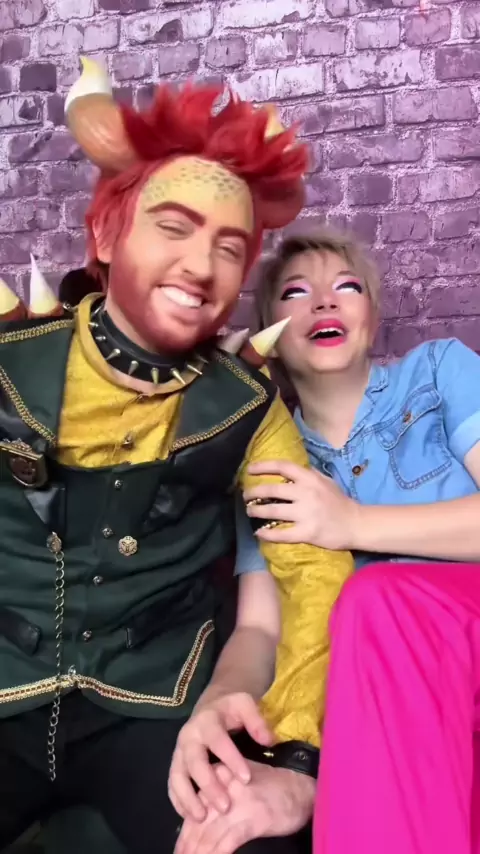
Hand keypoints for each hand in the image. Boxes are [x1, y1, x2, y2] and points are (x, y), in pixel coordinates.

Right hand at [168, 692, 273, 820]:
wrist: (211, 706)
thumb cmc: (231, 709)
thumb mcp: (245, 704)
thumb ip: (256, 720)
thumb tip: (268, 741)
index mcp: (206, 721)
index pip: (217, 741)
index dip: (231, 759)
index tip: (246, 779)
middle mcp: (188, 736)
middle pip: (194, 761)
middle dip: (208, 784)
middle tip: (225, 807)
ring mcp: (179, 752)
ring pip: (178, 776)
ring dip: (188, 798)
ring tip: (202, 818)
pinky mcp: (175, 765)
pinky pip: (172, 784)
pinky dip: (179, 801)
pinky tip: (191, 817)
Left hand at [174, 761, 314, 853]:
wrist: (301, 786)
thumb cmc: (270, 786)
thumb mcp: (239, 782)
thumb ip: (219, 795)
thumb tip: (199, 820)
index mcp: (218, 776)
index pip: (194, 809)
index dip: (184, 835)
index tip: (179, 851)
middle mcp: (224, 788)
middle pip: (198, 824)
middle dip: (187, 848)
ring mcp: (238, 804)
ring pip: (209, 835)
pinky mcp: (253, 819)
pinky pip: (228, 842)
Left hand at [244, 460, 360, 550]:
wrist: (356, 524)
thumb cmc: (339, 501)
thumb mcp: (325, 481)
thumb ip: (307, 474)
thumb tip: (287, 469)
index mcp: (310, 479)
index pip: (282, 467)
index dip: (263, 466)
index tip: (249, 469)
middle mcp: (306, 493)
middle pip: (272, 490)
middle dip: (254, 493)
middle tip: (246, 496)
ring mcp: (306, 513)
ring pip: (273, 511)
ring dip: (257, 512)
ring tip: (250, 512)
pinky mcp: (307, 532)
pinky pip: (282, 534)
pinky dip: (267, 534)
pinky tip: (259, 533)